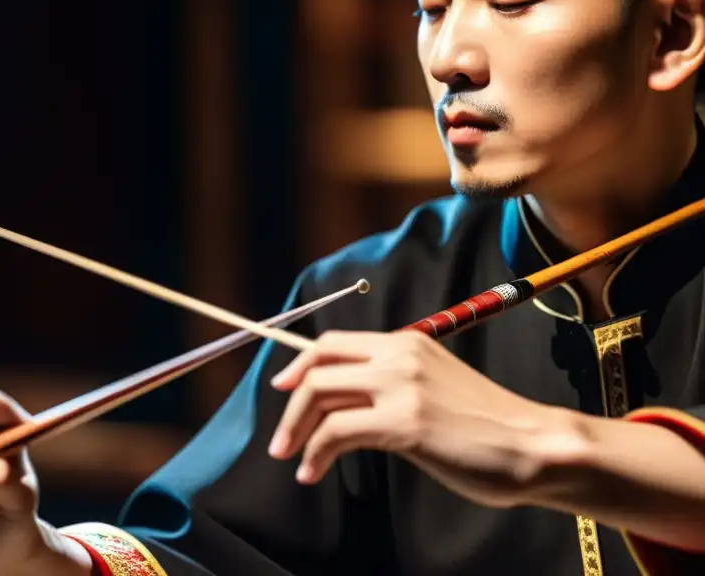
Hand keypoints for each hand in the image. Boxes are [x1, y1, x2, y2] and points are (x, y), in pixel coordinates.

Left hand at [267, 330, 579, 507]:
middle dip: (289, 403)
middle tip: (280, 438)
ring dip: (296, 430)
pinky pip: (337, 432)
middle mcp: (399, 356)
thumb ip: (392, 383)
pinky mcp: (405, 422)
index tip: (283, 389)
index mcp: (406, 342)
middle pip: (318, 366)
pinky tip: (314, 472)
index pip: (334, 342)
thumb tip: (346, 400)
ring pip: (320, 395)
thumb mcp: (434, 385)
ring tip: (291, 458)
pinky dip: (316, 453)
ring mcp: (401, 387)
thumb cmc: (487, 425)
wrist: (534, 445)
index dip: (299, 365)